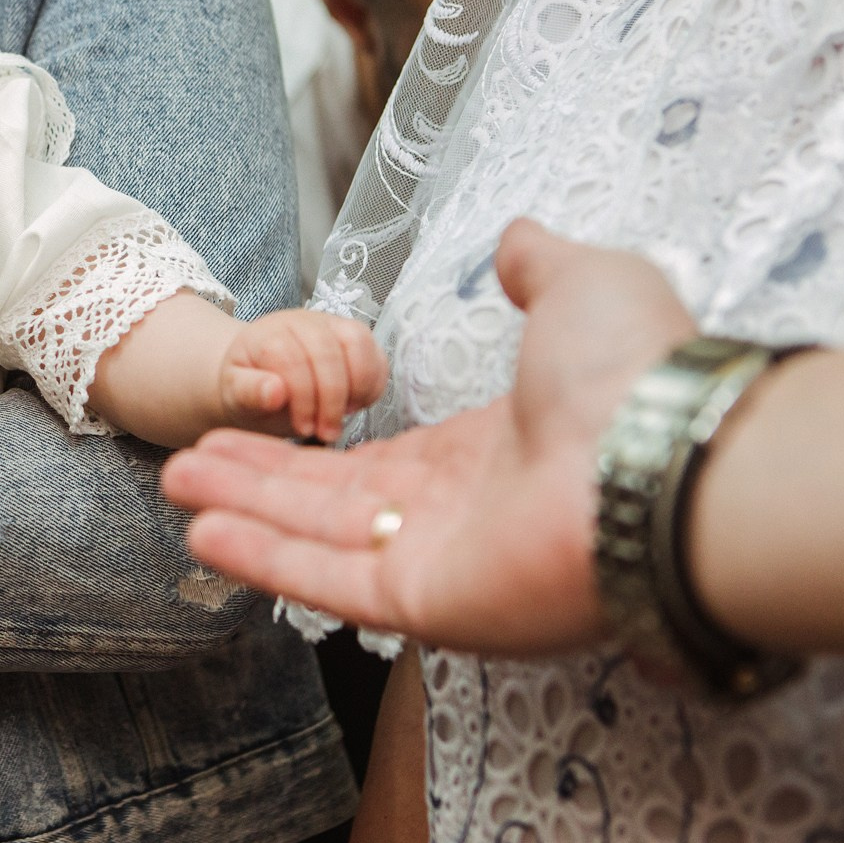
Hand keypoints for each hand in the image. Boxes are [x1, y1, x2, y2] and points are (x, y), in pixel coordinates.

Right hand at [165, 220, 695, 655]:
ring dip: (244, 510)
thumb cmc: (632, 378)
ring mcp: (442, 564)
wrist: (666, 463)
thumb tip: (516, 239)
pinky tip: (205, 533)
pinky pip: (329, 580)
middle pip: (334, 500)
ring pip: (317, 538)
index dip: (318, 444)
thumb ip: (538, 267)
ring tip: (177, 481)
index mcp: (491, 453)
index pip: (385, 459)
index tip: (266, 418)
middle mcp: (462, 515)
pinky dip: (264, 558)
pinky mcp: (428, 603)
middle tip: (191, 458)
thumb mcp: (583, 287)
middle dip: (259, 477)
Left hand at [220, 308, 384, 442]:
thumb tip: (274, 392)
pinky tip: (355, 405)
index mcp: (267, 334)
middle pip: (327, 350)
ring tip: (343, 416)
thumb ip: (249, 392)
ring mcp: (331, 325)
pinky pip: (376, 353)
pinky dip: (373, 383)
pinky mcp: (355, 337)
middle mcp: (301, 322)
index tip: (302, 427)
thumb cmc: (250, 387)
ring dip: (357, 386)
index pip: (290, 357)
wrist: (261, 376)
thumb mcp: (236, 396)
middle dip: (331, 398)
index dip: (302, 396)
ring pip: (358, 342)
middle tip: (326, 431)